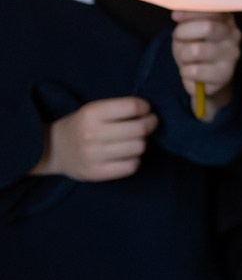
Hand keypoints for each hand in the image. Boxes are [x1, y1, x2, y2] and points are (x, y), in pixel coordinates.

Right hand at [32, 97, 157, 180]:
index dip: (145, 108)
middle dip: (151, 124)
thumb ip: (119, 108)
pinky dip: (134, 160)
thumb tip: (150, 111)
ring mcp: (93, 155)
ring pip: (139, 147)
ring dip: (142, 143)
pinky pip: (131, 166)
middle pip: (140, 128)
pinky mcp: (95, 173)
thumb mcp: (93, 109)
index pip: (133, 107)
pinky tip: (127, 155)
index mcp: (91, 113)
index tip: (145, 110)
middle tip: (149, 123)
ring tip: (135, 140)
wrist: (52, 150)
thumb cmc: (82, 126)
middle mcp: (91, 134)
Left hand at [170, 11, 239, 112]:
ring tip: (186, 58)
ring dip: (183, 54)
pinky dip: (185, 72)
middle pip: (207, 27)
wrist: (203, 77)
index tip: (175, 17)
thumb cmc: (195, 47)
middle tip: (179, 39)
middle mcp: (233, 34)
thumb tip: (177, 13)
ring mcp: (232, 54)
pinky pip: (194, 71)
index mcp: (226, 19)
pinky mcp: (225, 74)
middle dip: (184, 33)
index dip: (190, 12)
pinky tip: (192, 72)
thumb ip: (188, 18)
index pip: (211, 9)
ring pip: (196, 50)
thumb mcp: (189, 29)